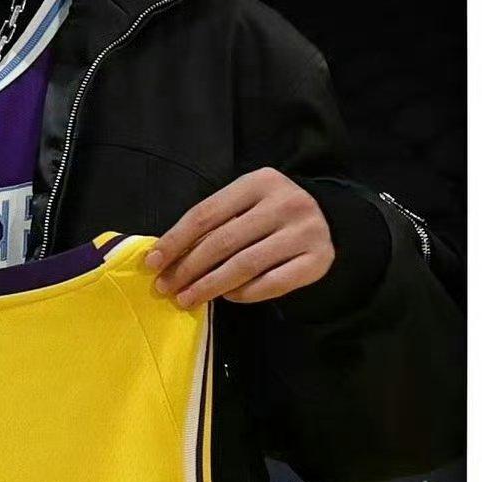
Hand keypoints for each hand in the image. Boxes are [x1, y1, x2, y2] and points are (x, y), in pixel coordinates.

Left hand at [143, 168, 334, 306]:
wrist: (328, 218)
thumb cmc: (270, 212)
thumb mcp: (243, 204)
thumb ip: (211, 223)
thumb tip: (165, 256)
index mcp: (258, 182)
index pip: (206, 213)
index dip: (175, 240)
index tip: (152, 263)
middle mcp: (285, 203)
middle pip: (223, 241)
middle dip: (188, 268)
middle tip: (166, 288)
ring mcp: (305, 232)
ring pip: (245, 265)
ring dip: (210, 286)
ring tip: (187, 299)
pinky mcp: (318, 260)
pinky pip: (272, 283)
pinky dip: (244, 293)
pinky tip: (227, 297)